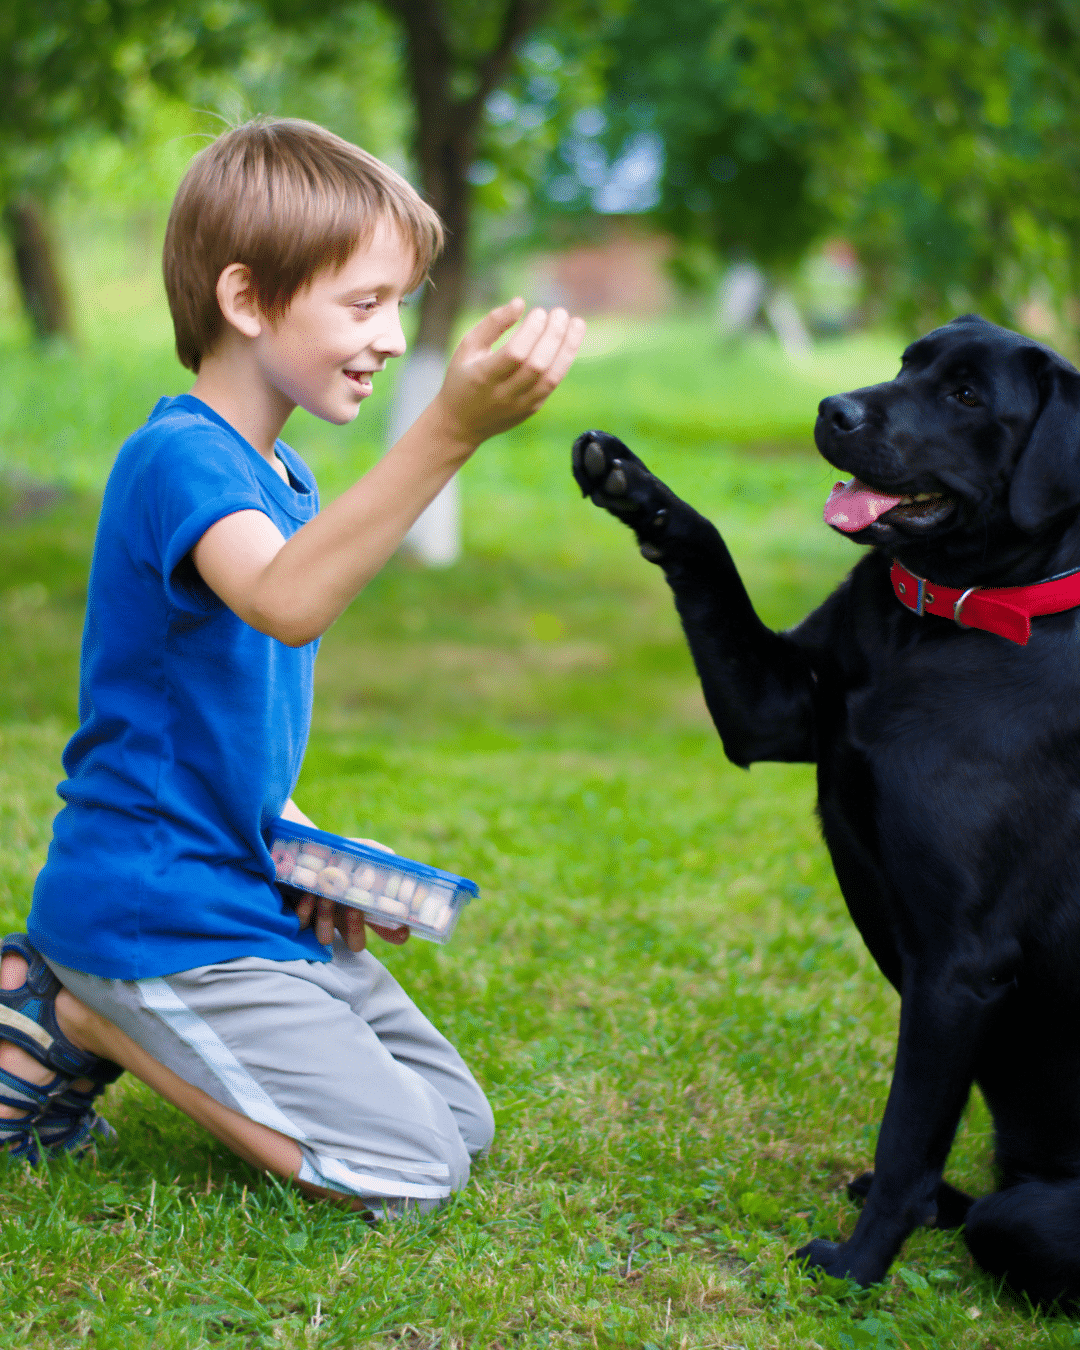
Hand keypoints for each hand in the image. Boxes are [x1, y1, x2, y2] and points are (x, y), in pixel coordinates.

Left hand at [292, 837, 408, 950]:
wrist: (299, 853)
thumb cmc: (333, 854)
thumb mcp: (354, 850)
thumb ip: (372, 852)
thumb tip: (390, 856)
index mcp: (363, 906)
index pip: (386, 929)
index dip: (397, 934)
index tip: (403, 929)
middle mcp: (344, 918)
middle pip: (356, 944)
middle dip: (355, 929)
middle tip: (353, 908)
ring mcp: (322, 921)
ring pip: (326, 938)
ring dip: (327, 917)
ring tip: (326, 895)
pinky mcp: (301, 918)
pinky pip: (304, 924)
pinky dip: (306, 909)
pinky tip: (309, 893)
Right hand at [432, 299, 585, 448]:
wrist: (461, 424)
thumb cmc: (463, 377)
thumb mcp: (468, 347)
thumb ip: (492, 324)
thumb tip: (520, 302)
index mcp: (483, 377)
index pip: (515, 354)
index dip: (531, 331)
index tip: (539, 312)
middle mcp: (503, 394)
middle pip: (537, 365)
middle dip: (553, 336)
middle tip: (560, 312)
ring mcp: (519, 405)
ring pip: (551, 378)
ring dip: (567, 348)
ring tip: (576, 323)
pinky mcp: (531, 409)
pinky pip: (552, 384)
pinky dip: (564, 361)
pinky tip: (569, 341)